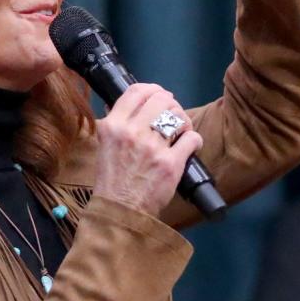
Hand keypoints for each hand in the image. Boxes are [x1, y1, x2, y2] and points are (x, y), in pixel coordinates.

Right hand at [92, 83, 204, 214]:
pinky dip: (194, 140)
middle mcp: (132, 132)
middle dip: (172, 105)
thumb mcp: (105, 145)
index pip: (137, 91)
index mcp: (113, 126)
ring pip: (178, 116)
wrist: (120, 211)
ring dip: (184, 121)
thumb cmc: (112, 180)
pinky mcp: (170, 163)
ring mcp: (152, 148)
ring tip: (182, 131)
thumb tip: (131, 104)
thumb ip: (117, 124)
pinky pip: (191, 138)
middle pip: (162, 99)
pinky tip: (191, 146)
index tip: (160, 96)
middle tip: (174, 116)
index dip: (153, 89)